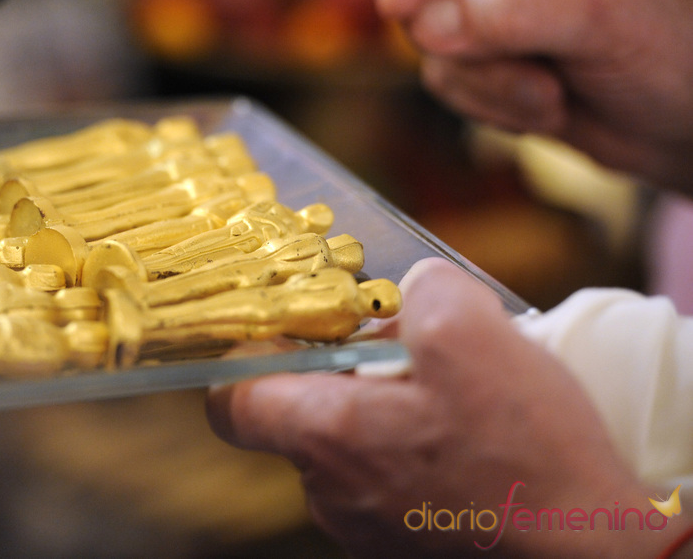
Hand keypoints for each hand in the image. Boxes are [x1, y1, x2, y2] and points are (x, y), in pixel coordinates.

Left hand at [207, 258, 683, 556]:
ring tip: (456, 400)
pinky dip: (415, 452)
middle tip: (411, 352)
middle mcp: (329, 491)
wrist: (591, 556)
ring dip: (389, 411)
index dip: (251, 358)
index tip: (296, 335)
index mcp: (326, 435)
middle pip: (305, 412)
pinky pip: (387, 481)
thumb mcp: (473, 335)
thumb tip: (410, 292)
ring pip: (352, 446)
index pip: (233, 400)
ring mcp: (363, 527)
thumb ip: (420, 291)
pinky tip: (472, 443)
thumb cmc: (526, 455)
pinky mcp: (403, 546)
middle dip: (348, 371)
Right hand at [373, 0, 692, 197]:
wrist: (678, 120)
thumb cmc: (665, 49)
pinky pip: (444, 82)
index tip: (401, 4)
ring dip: (490, 83)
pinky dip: (490, 106)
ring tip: (552, 91)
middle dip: (458, 38)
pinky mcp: (473, 56)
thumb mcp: (602, 19)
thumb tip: (425, 22)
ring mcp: (479, 5)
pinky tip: (543, 104)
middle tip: (516, 66)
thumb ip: (514, 11)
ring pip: (428, 41)